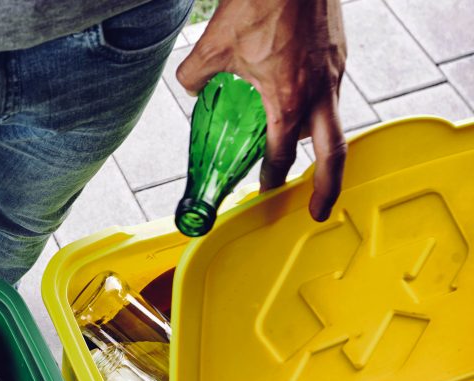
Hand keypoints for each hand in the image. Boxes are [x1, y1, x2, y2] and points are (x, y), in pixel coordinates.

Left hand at [176, 0, 346, 220]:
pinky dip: (320, 108)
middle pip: (331, 155)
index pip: (279, 154)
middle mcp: (319, 92)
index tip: (264, 189)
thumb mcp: (211, 45)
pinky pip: (332, 92)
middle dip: (326, 188)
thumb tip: (192, 88)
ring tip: (302, 155)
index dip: (269, 176)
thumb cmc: (262, 1)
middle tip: (319, 208)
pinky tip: (299, 102)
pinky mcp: (339, 53)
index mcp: (288, 100)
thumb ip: (195, 76)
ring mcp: (335, 72)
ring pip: (332, 121)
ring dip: (319, 143)